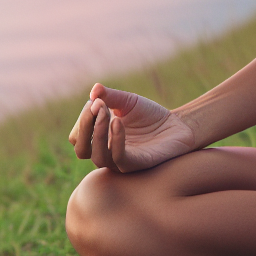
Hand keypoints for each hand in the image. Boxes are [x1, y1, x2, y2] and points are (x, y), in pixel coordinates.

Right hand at [68, 83, 196, 172]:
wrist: (178, 125)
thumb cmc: (150, 115)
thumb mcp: (128, 102)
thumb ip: (110, 96)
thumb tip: (93, 90)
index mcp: (99, 140)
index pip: (77, 136)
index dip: (82, 120)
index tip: (95, 101)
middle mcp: (106, 153)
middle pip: (81, 149)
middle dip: (84, 126)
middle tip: (97, 106)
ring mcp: (120, 162)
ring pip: (98, 157)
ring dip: (99, 132)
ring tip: (107, 112)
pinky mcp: (137, 164)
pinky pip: (119, 158)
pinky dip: (116, 140)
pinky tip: (118, 122)